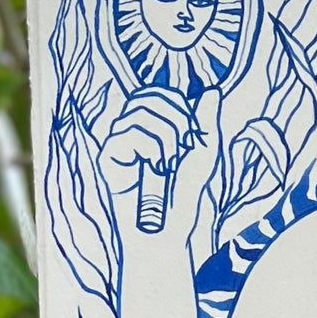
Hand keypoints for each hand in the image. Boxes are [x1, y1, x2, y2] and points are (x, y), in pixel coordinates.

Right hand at [104, 86, 220, 243]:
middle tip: (183, 149)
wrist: (169, 227)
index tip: (192, 134)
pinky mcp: (107, 157)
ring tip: (169, 164)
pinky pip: (127, 133)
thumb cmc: (184, 194)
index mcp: (152, 126)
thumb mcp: (204, 152)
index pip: (159, 93)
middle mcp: (131, 130)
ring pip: (140, 112)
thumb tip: (209, 90)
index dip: (180, 105)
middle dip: (177, 119)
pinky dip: (151, 148)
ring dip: (167, 137)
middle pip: (149, 95)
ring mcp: (117, 142)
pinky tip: (155, 168)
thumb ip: (206, 121)